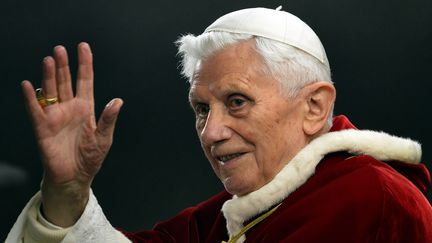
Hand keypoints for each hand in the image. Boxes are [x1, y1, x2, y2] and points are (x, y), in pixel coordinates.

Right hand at [21, 43, 122, 225]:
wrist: (74, 177)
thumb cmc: (90, 158)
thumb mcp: (104, 138)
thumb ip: (108, 119)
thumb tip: (118, 101)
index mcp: (86, 108)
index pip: (85, 81)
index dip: (85, 64)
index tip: (83, 47)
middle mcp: (70, 108)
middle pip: (65, 81)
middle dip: (63, 65)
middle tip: (60, 49)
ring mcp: (55, 116)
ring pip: (51, 91)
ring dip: (49, 76)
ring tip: (49, 60)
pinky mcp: (43, 128)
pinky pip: (35, 110)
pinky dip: (31, 98)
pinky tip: (28, 85)